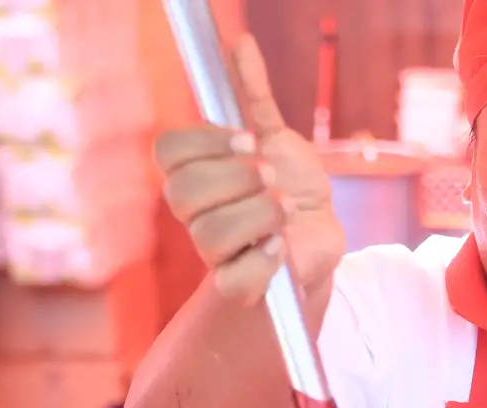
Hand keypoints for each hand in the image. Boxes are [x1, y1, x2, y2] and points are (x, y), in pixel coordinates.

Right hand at [154, 33, 344, 308]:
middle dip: (236, 179)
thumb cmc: (290, 185)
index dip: (208, 143)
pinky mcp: (239, 286)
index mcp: (194, 173)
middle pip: (183, 193)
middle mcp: (195, 212)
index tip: (250, 140)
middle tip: (271, 176)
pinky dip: (263, 259)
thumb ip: (254, 95)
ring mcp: (213, 252)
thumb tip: (240, 43)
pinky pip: (234, 279)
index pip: (168, 152)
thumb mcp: (277, 137)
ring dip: (257, 215)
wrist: (318, 234)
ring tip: (285, 209)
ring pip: (210, 234)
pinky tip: (281, 246)